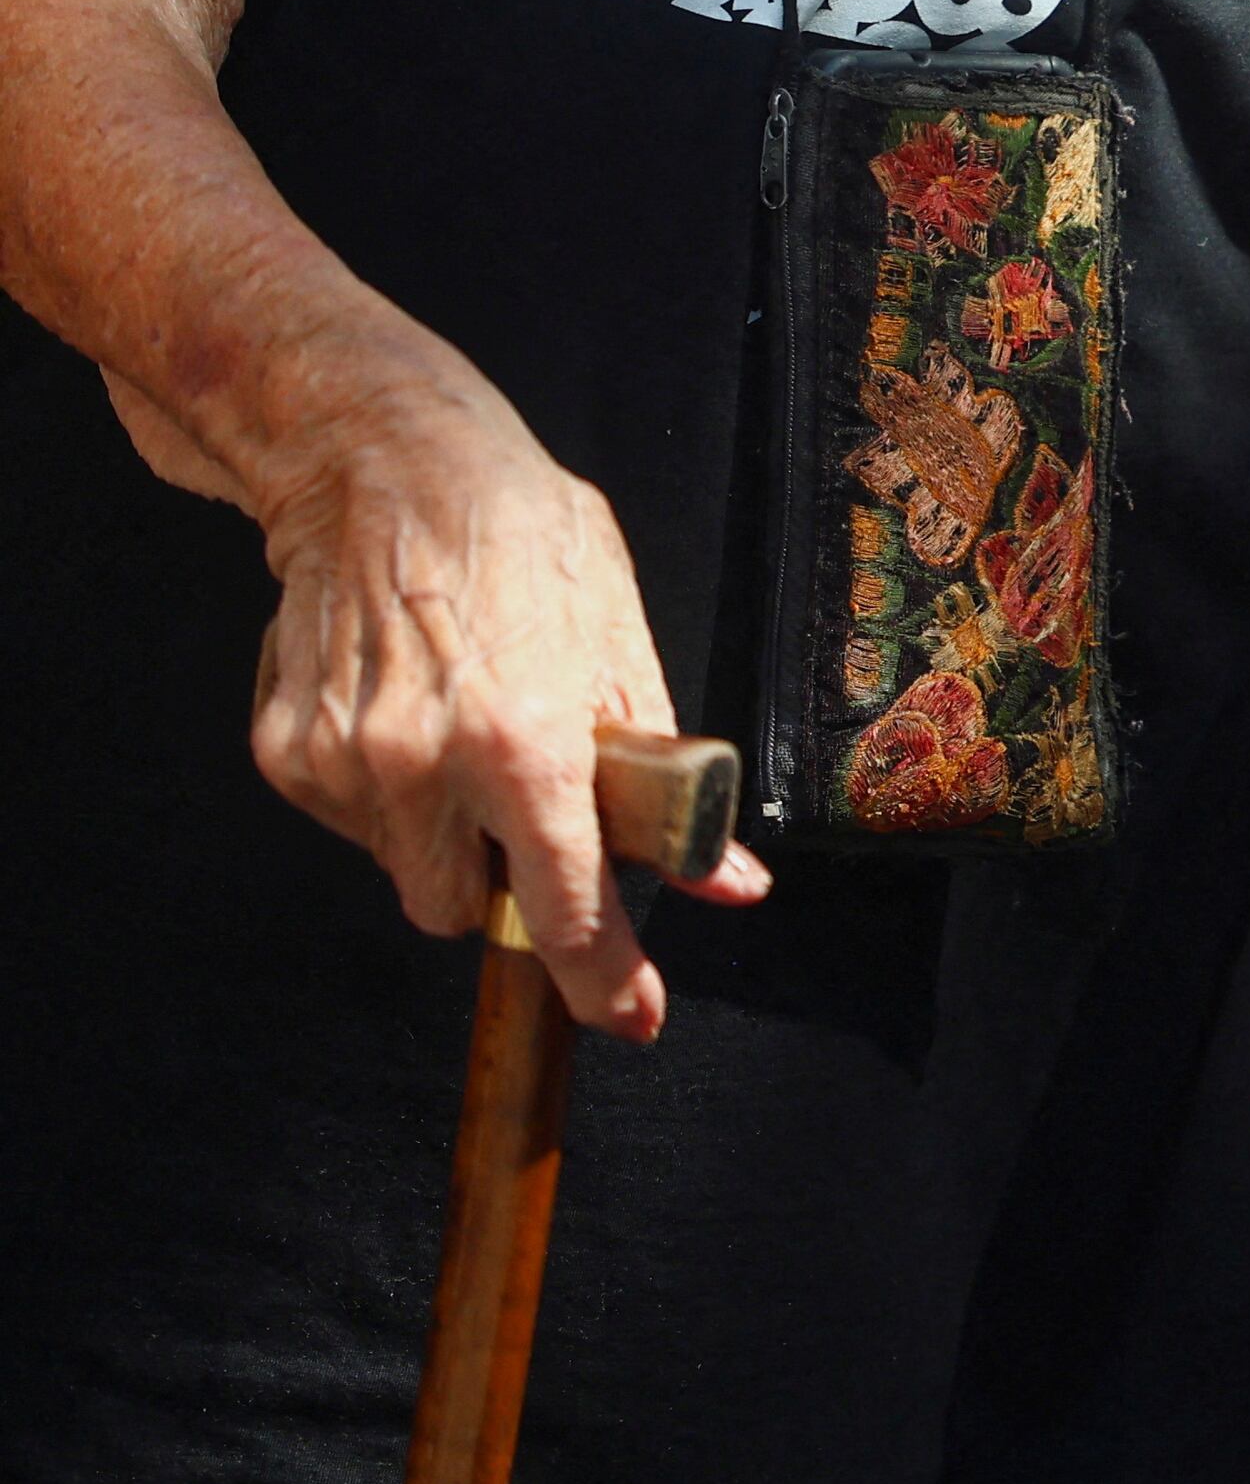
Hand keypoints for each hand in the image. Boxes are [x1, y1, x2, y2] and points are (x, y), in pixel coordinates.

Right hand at [244, 344, 770, 1038]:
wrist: (385, 467)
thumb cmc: (525, 541)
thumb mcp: (623, 646)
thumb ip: (668, 783)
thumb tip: (730, 884)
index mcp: (523, 744)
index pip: (565, 907)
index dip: (603, 976)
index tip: (632, 1016)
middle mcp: (423, 769)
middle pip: (462, 911)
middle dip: (500, 882)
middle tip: (524, 808)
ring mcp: (343, 765)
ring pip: (404, 869)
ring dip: (443, 835)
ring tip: (463, 728)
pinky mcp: (285, 752)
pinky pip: (352, 823)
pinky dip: (387, 794)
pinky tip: (407, 709)